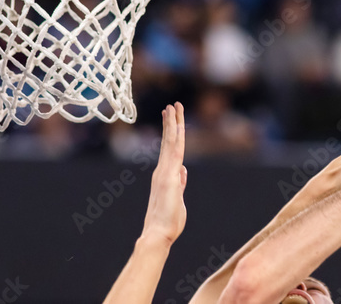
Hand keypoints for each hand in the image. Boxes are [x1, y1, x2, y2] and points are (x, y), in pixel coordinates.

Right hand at [141, 103, 187, 245]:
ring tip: (173, 107)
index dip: (172, 134)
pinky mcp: (169, 176)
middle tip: (172, 105)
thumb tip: (183, 172)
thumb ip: (180, 184)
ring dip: (173, 123)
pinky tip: (176, 124)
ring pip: (171, 142)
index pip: (171, 150)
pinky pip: (174, 151)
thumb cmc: (168, 222)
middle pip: (170, 141)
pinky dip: (175, 136)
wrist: (158, 234)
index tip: (173, 119)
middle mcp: (163, 171)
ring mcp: (165, 172)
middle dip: (172, 122)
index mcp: (166, 176)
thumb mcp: (177, 199)